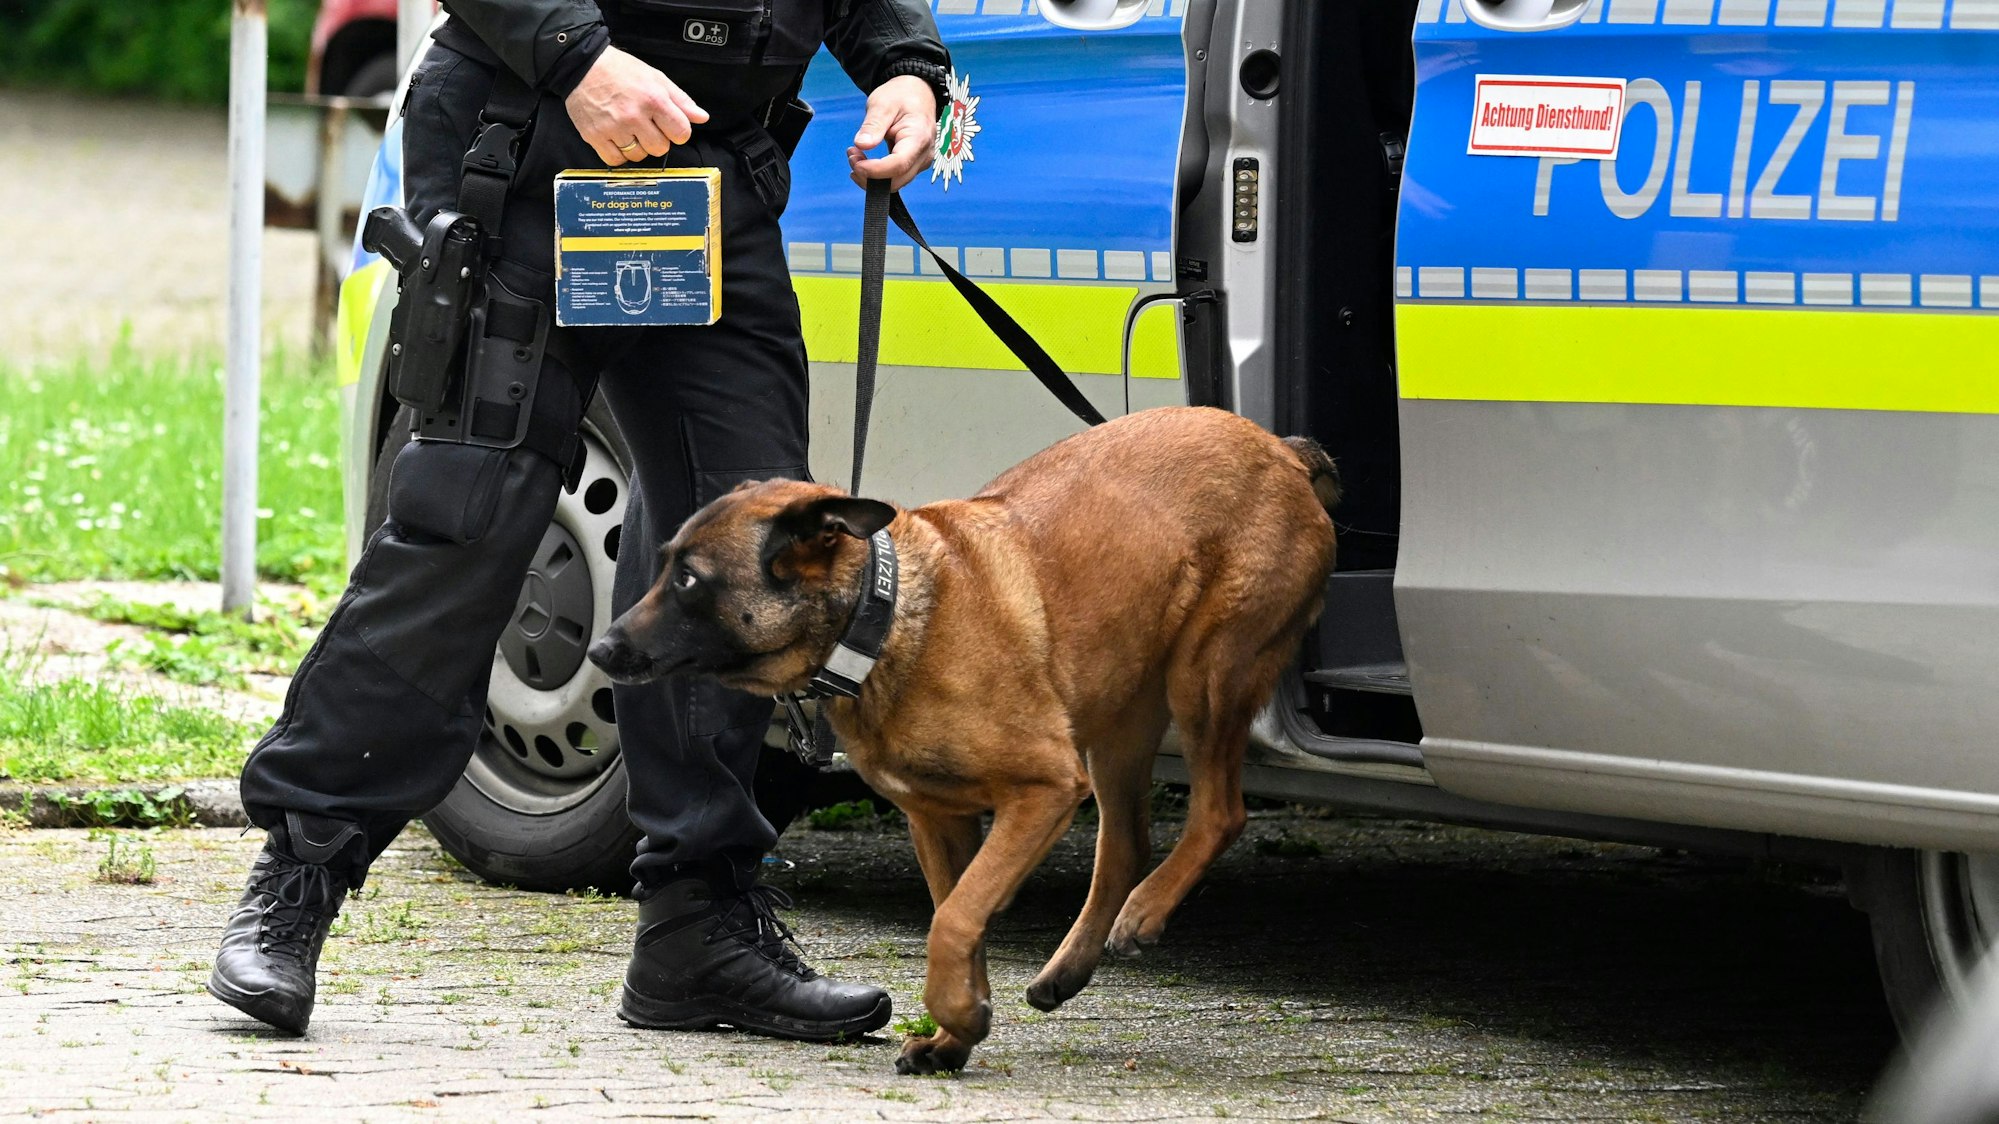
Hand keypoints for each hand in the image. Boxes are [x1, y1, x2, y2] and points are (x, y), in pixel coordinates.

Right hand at [564, 45, 709, 166]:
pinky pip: (615, 160)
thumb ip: (680, 100)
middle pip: (660, 148)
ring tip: (629, 129)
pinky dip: (618, 154)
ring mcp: (614, 128)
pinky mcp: (595, 136)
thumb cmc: (621, 70)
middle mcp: (634, 116)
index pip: (681, 133)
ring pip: (638, 156)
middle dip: (657, 139)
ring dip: (637, 147)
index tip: (669, 126)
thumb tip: (702, 118)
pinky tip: (616, 139)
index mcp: (653, 100)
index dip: (678, 131)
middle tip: (646, 126)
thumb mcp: (655, 78)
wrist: (583, 65)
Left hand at [847, 74, 937, 190]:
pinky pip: (894, 178)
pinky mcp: (913, 165)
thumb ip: (873, 125)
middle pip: (896, 181)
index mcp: (918, 137)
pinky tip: (864, 162)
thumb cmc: (902, 95)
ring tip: (855, 155)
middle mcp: (923, 155)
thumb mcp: (882, 103)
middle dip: (869, 176)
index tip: (855, 163)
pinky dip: (876, 175)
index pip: (898, 164)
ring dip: (871, 177)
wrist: (917, 93)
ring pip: (894, 183)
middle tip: (852, 156)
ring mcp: (920, 162)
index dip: (874, 170)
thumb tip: (862, 144)